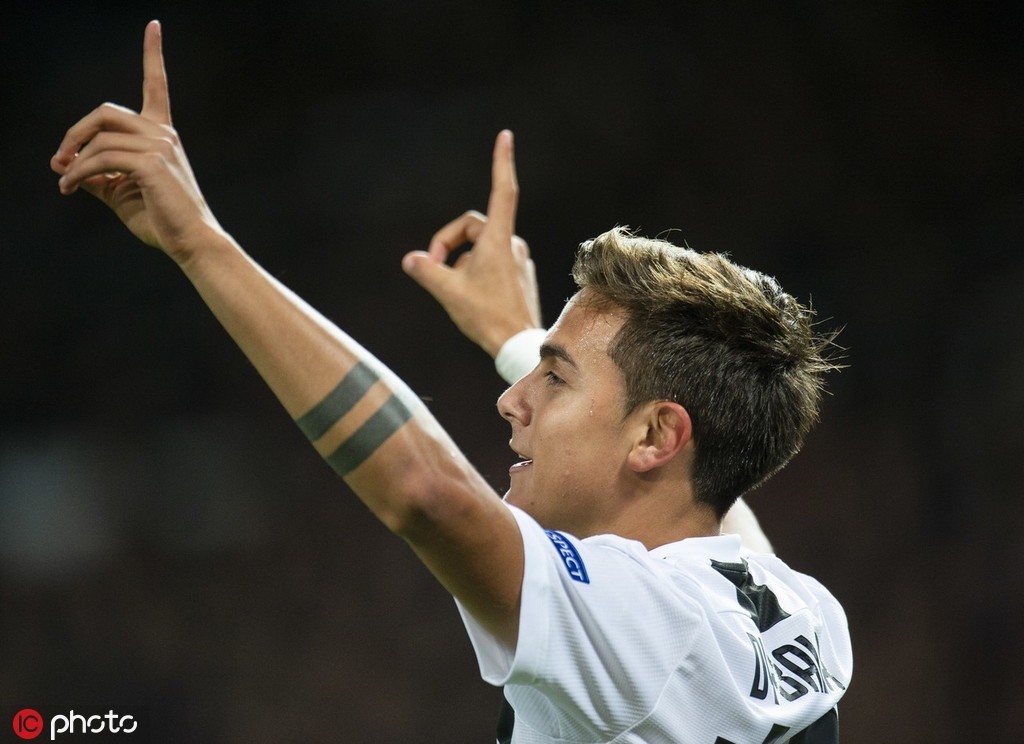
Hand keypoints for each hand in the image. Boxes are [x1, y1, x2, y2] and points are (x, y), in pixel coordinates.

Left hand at [50, 21, 220, 262]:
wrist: (191, 242)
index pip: (157, 85)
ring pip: (100, 137)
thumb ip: (99, 175)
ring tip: (64, 182)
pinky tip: (71, 187)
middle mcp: (163, 134)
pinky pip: (101, 159)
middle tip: (60, 159)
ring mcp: (160, 146)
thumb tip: (66, 165)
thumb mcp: (123, 193)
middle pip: (106, 111)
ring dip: (73, 159)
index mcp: (163, 135)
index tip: (154, 25)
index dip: (153, 53)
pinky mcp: (151, 164)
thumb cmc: (163, 221)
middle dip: (75, 132)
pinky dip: (79, 172)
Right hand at [402, 131, 541, 357]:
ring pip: (479, 248)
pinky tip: (472, 297)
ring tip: (454, 290)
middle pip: (472, 226)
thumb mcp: (449, 293)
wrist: (517, 345)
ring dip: (460, 261)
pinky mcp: (518, 274)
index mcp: (498, 240)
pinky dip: (474, 271)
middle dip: (449, 243)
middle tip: (432, 268)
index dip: (502, 161)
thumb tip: (411, 260)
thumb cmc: (487, 318)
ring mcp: (517, 259)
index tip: (505, 136)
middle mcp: (512, 244)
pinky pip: (490, 262)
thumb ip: (427, 271)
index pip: (503, 190)